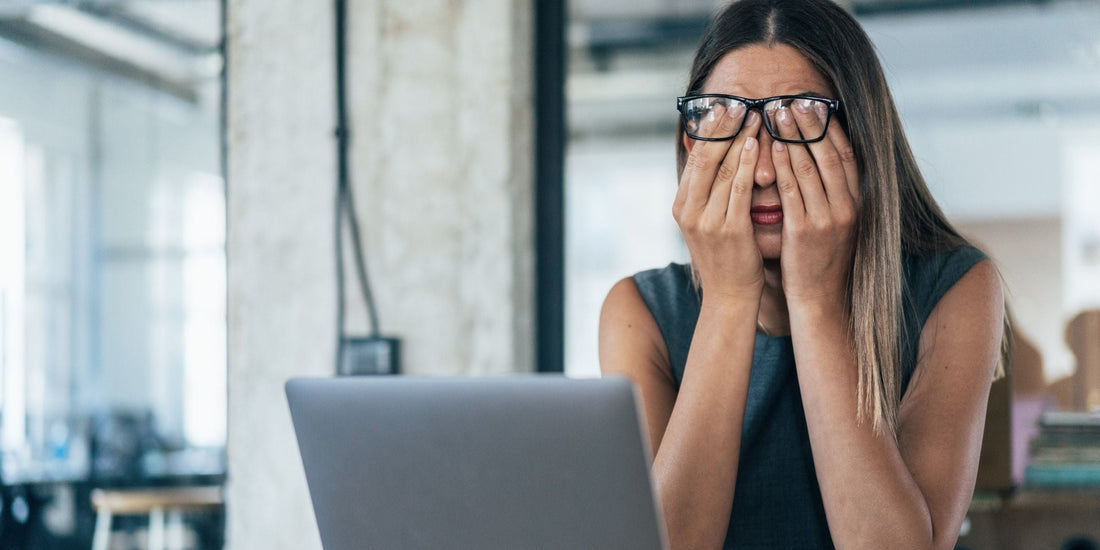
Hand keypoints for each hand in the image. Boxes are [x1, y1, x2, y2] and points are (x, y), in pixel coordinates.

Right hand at [672, 105, 764, 301]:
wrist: (730, 296)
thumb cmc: (725, 256)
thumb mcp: (707, 221)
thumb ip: (708, 191)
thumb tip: (715, 156)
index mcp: (681, 206)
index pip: (695, 158)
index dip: (709, 130)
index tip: (723, 106)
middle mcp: (689, 211)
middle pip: (706, 158)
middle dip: (723, 127)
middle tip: (739, 101)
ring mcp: (707, 221)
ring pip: (724, 169)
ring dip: (741, 138)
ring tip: (755, 115)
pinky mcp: (729, 229)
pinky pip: (739, 188)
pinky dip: (748, 163)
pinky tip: (757, 144)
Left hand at [770, 99, 860, 306]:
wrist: (820, 299)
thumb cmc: (820, 259)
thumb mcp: (834, 223)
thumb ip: (829, 193)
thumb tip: (819, 162)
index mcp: (855, 202)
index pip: (845, 154)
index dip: (830, 127)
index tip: (816, 104)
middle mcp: (847, 206)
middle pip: (828, 154)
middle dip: (809, 124)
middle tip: (792, 98)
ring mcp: (828, 218)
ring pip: (810, 167)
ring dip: (793, 136)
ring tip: (777, 112)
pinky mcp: (806, 230)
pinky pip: (793, 190)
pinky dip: (784, 165)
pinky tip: (774, 146)